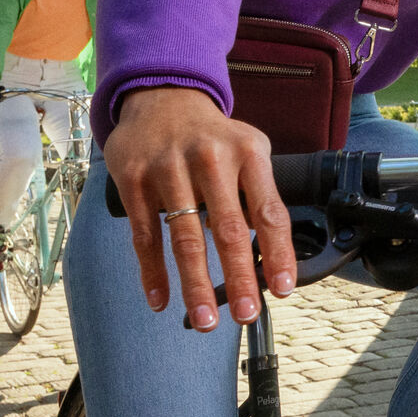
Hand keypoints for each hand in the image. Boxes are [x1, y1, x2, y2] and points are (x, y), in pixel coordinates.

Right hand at [102, 86, 295, 330]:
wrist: (161, 96)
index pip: (269, 211)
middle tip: (246, 314)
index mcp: (248, 152)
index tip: (283, 288)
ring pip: (185, 237)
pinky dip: (152, 272)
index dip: (278, 253)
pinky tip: (160, 300)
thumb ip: (258, 194)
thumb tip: (269, 256)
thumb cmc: (212, 137)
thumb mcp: (248, 149)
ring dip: (195, 284)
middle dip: (239, 277)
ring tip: (205, 320)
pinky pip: (145, 235)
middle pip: (228, 229)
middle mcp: (210, 158)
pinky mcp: (134, 179)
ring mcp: (168, 168)